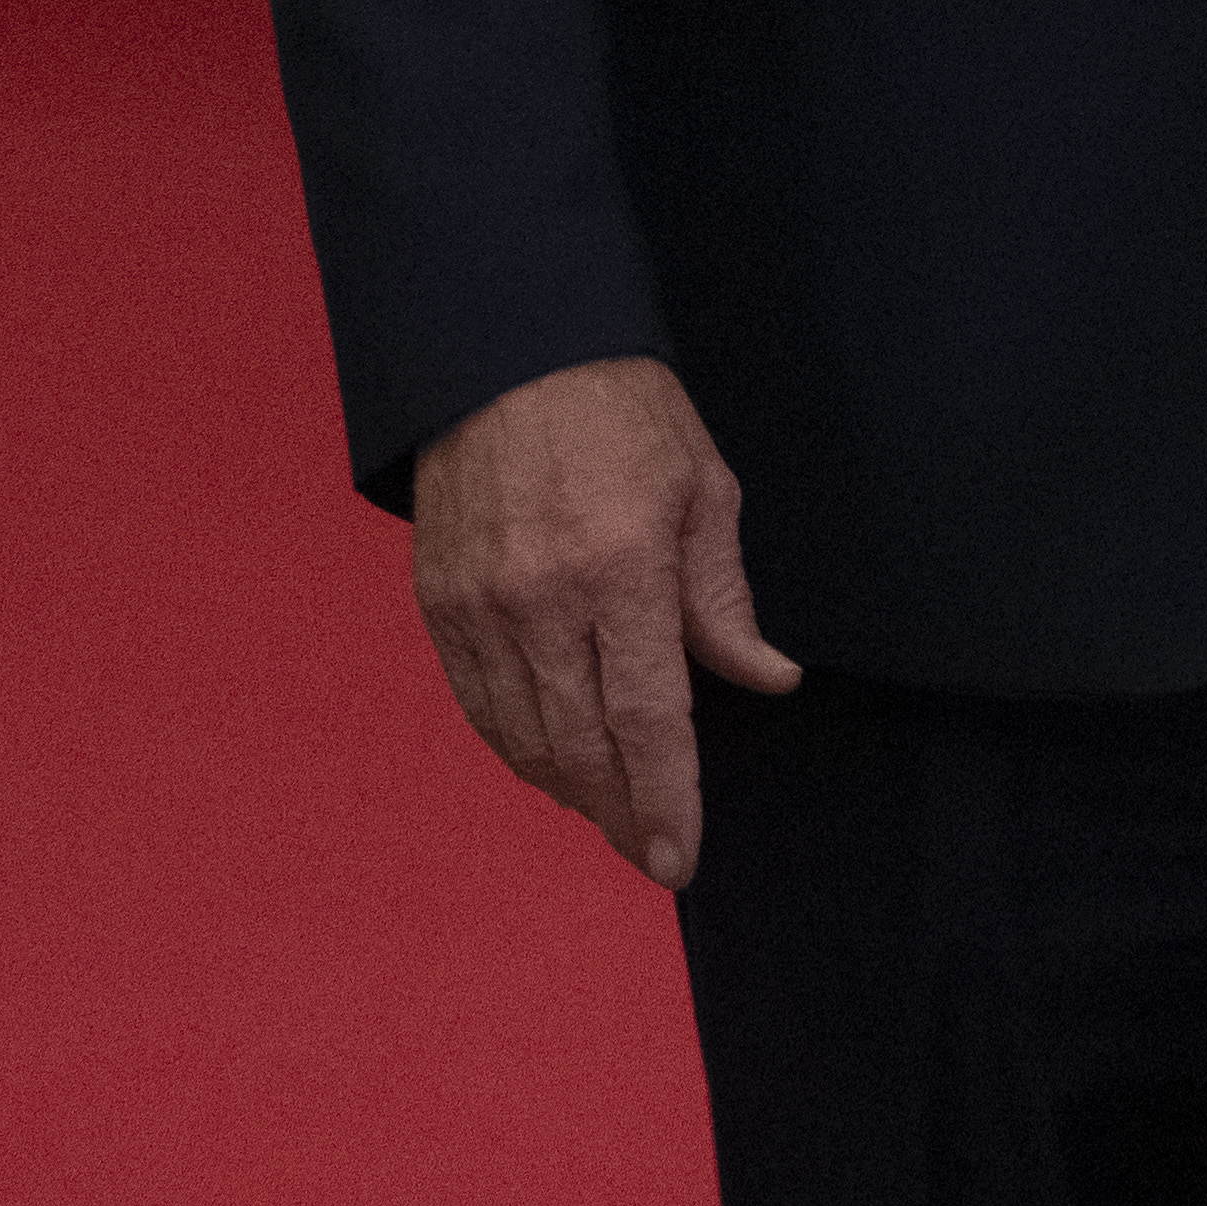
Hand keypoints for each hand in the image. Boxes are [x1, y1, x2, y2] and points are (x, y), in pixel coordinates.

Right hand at [409, 355, 803, 889]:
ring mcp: (482, 603)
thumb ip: (725, 598)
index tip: (681, 858)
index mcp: (623, 567)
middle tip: (653, 851)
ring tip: (612, 812)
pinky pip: (479, 704)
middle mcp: (544, 597)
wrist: (504, 347)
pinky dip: (517, 748)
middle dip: (623, 815)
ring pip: (525, 738)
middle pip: (584, 747)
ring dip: (572, 790)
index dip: (667, 800)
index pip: (648, 721)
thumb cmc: (618, 408)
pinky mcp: (439, 600)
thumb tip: (767, 679)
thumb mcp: (701, 487)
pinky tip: (551, 762)